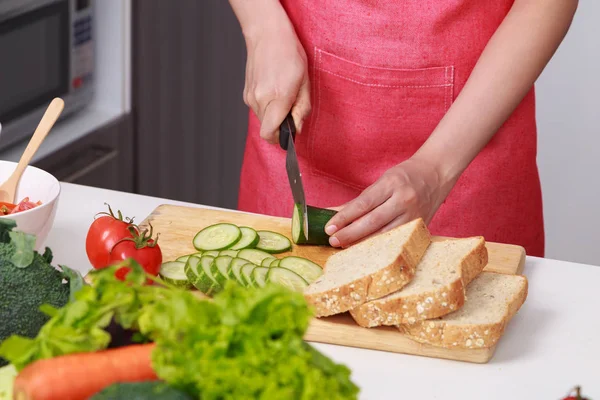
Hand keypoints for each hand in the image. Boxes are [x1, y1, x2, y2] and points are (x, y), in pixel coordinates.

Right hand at [243, 21, 310, 143]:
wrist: (267, 34)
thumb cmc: (289, 54)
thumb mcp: (305, 82)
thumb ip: (302, 109)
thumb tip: (297, 128)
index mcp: (277, 98)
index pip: (270, 134)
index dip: (280, 139)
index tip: (289, 132)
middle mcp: (260, 100)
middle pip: (267, 129)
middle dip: (280, 125)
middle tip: (291, 107)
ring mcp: (250, 97)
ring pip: (262, 119)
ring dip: (273, 115)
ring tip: (283, 94)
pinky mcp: (246, 93)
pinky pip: (258, 109)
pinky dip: (267, 106)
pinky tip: (274, 89)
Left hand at [325, 157, 452, 247]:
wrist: (437, 173)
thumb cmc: (405, 176)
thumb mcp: (382, 181)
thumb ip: (360, 200)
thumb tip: (333, 213)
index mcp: (392, 184)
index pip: (363, 204)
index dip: (344, 217)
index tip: (329, 227)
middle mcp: (404, 199)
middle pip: (372, 222)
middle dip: (350, 234)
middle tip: (333, 241)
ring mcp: (414, 215)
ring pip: (384, 235)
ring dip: (362, 243)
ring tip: (345, 247)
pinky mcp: (420, 227)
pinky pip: (396, 239)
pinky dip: (379, 246)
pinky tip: (366, 250)